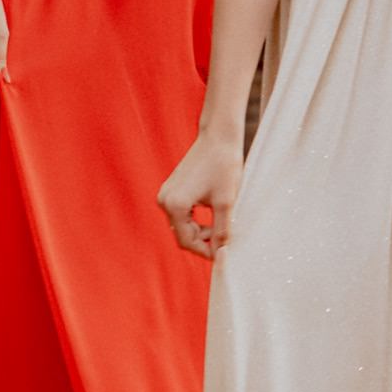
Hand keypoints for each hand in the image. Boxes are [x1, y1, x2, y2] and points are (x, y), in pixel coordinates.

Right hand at [158, 131, 242, 260]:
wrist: (219, 137)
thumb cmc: (224, 166)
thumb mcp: (226, 202)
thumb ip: (222, 230)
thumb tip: (221, 253)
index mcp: (175, 205)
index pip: (187, 241)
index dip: (206, 251)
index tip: (223, 254)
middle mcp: (164, 200)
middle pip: (182, 234)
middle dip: (203, 241)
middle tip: (225, 241)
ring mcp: (166, 193)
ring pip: (182, 224)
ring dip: (200, 231)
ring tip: (221, 226)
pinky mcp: (172, 188)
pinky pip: (181, 213)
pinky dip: (196, 220)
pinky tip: (213, 217)